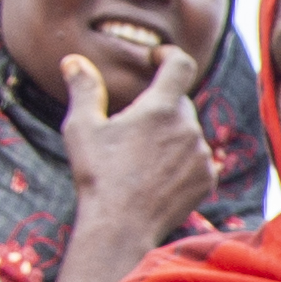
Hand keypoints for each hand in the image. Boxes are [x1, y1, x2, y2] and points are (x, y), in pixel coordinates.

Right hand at [58, 44, 222, 259]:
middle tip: (132, 127)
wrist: (121, 226)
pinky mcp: (207, 179)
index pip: (180, 64)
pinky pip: (197, 158)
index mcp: (160, 108)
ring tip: (140, 157)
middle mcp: (189, 128)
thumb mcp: (82, 128)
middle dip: (159, 105)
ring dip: (170, 134)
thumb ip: (83, 88)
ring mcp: (201, 155)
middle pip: (179, 101)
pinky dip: (181, 159)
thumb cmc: (98, 175)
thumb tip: (73, 60)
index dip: (168, 55)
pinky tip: (156, 175)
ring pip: (189, 131)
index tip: (156, 58)